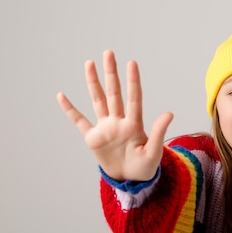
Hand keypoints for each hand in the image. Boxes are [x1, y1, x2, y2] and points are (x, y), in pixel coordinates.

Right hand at [56, 50, 173, 180]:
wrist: (130, 179)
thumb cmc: (145, 166)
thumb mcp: (153, 152)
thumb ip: (158, 132)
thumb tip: (170, 113)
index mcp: (134, 124)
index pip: (134, 98)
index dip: (133, 81)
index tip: (131, 63)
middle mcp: (119, 121)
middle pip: (114, 93)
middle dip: (111, 73)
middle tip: (109, 52)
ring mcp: (105, 128)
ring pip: (98, 100)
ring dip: (93, 82)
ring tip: (89, 63)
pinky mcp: (93, 138)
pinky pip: (79, 121)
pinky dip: (70, 109)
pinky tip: (61, 96)